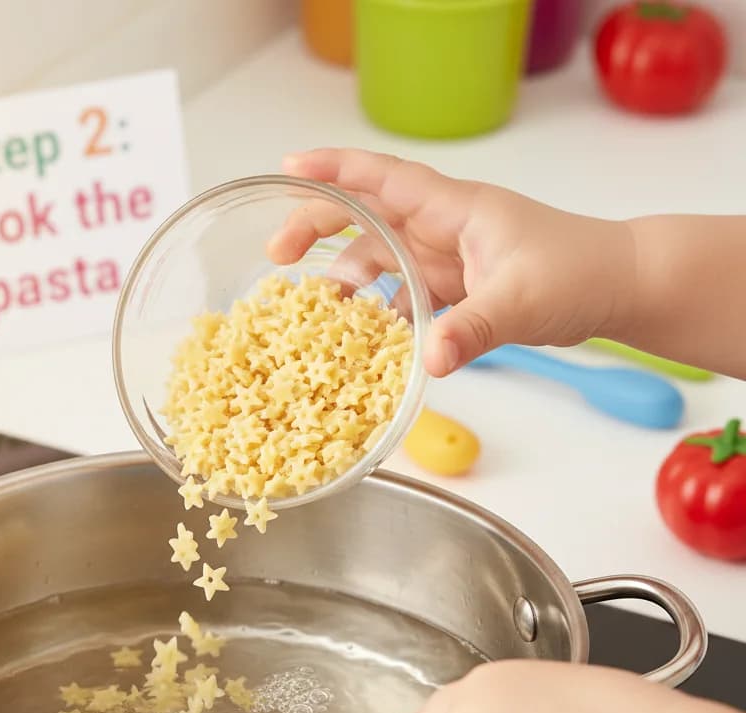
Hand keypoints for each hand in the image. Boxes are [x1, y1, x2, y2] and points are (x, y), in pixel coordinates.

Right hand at [269, 148, 635, 377]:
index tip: (289, 167)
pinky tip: (363, 337)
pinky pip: (402, 294)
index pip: (385, 178)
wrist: (617, 286)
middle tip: (278, 254)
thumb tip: (427, 362)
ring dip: (344, 278)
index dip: (335, 171)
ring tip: (311, 309)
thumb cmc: (580, 271)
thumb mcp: (522, 302)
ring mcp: (446, 257)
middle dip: (319, 226)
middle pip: (367, 215)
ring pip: (379, 257)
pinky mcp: (453, 287)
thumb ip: (473, 330)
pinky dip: (379, 312)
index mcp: (457, 209)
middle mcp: (443, 227)